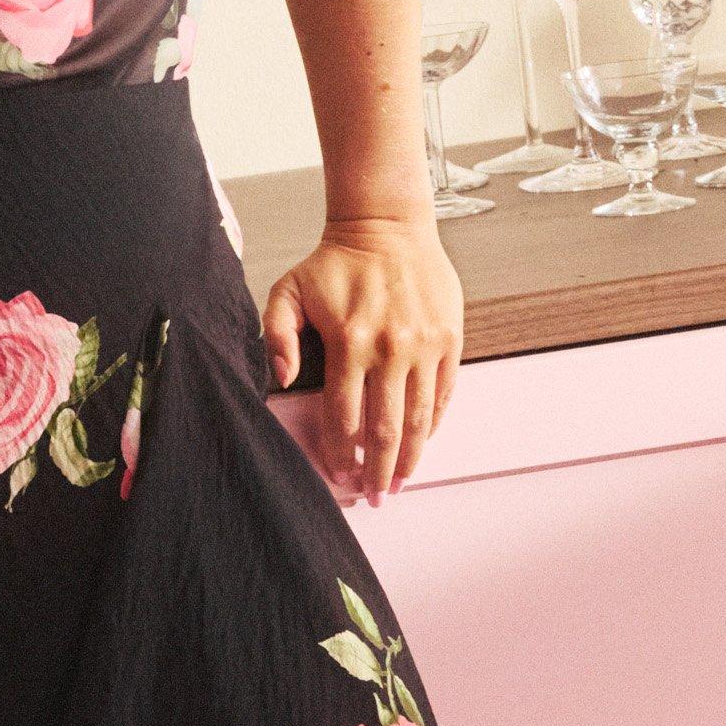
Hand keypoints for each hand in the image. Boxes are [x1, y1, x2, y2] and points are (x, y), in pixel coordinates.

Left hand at [263, 212, 462, 501]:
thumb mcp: (288, 292)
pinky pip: (444, 393)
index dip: (341, 452)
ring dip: (409, 456)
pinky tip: (423, 443)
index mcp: (349, 342)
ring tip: (400, 482)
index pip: (344, 415)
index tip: (339, 476)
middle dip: (377, 470)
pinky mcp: (450, 339)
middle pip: (384, 428)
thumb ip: (276, 337)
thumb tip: (280, 380)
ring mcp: (425, 346)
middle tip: (374, 497)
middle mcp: (391, 349)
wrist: (388, 228)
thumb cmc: (333, 264)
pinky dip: (434, 423)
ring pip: (419, 418)